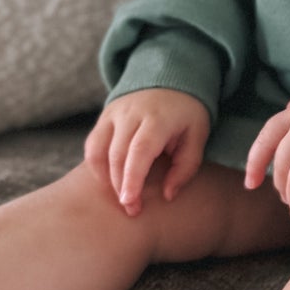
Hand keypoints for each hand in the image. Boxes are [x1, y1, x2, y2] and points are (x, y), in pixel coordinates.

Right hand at [84, 89, 209, 214]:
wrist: (172, 79)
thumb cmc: (186, 114)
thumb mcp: (197, 136)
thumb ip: (186, 166)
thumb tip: (168, 195)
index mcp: (158, 117)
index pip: (140, 151)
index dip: (132, 179)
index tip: (130, 204)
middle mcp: (132, 113)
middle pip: (117, 155)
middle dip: (120, 187)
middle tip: (132, 210)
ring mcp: (114, 112)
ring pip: (98, 151)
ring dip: (106, 179)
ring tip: (121, 195)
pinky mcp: (104, 116)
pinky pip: (92, 145)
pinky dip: (97, 166)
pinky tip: (110, 179)